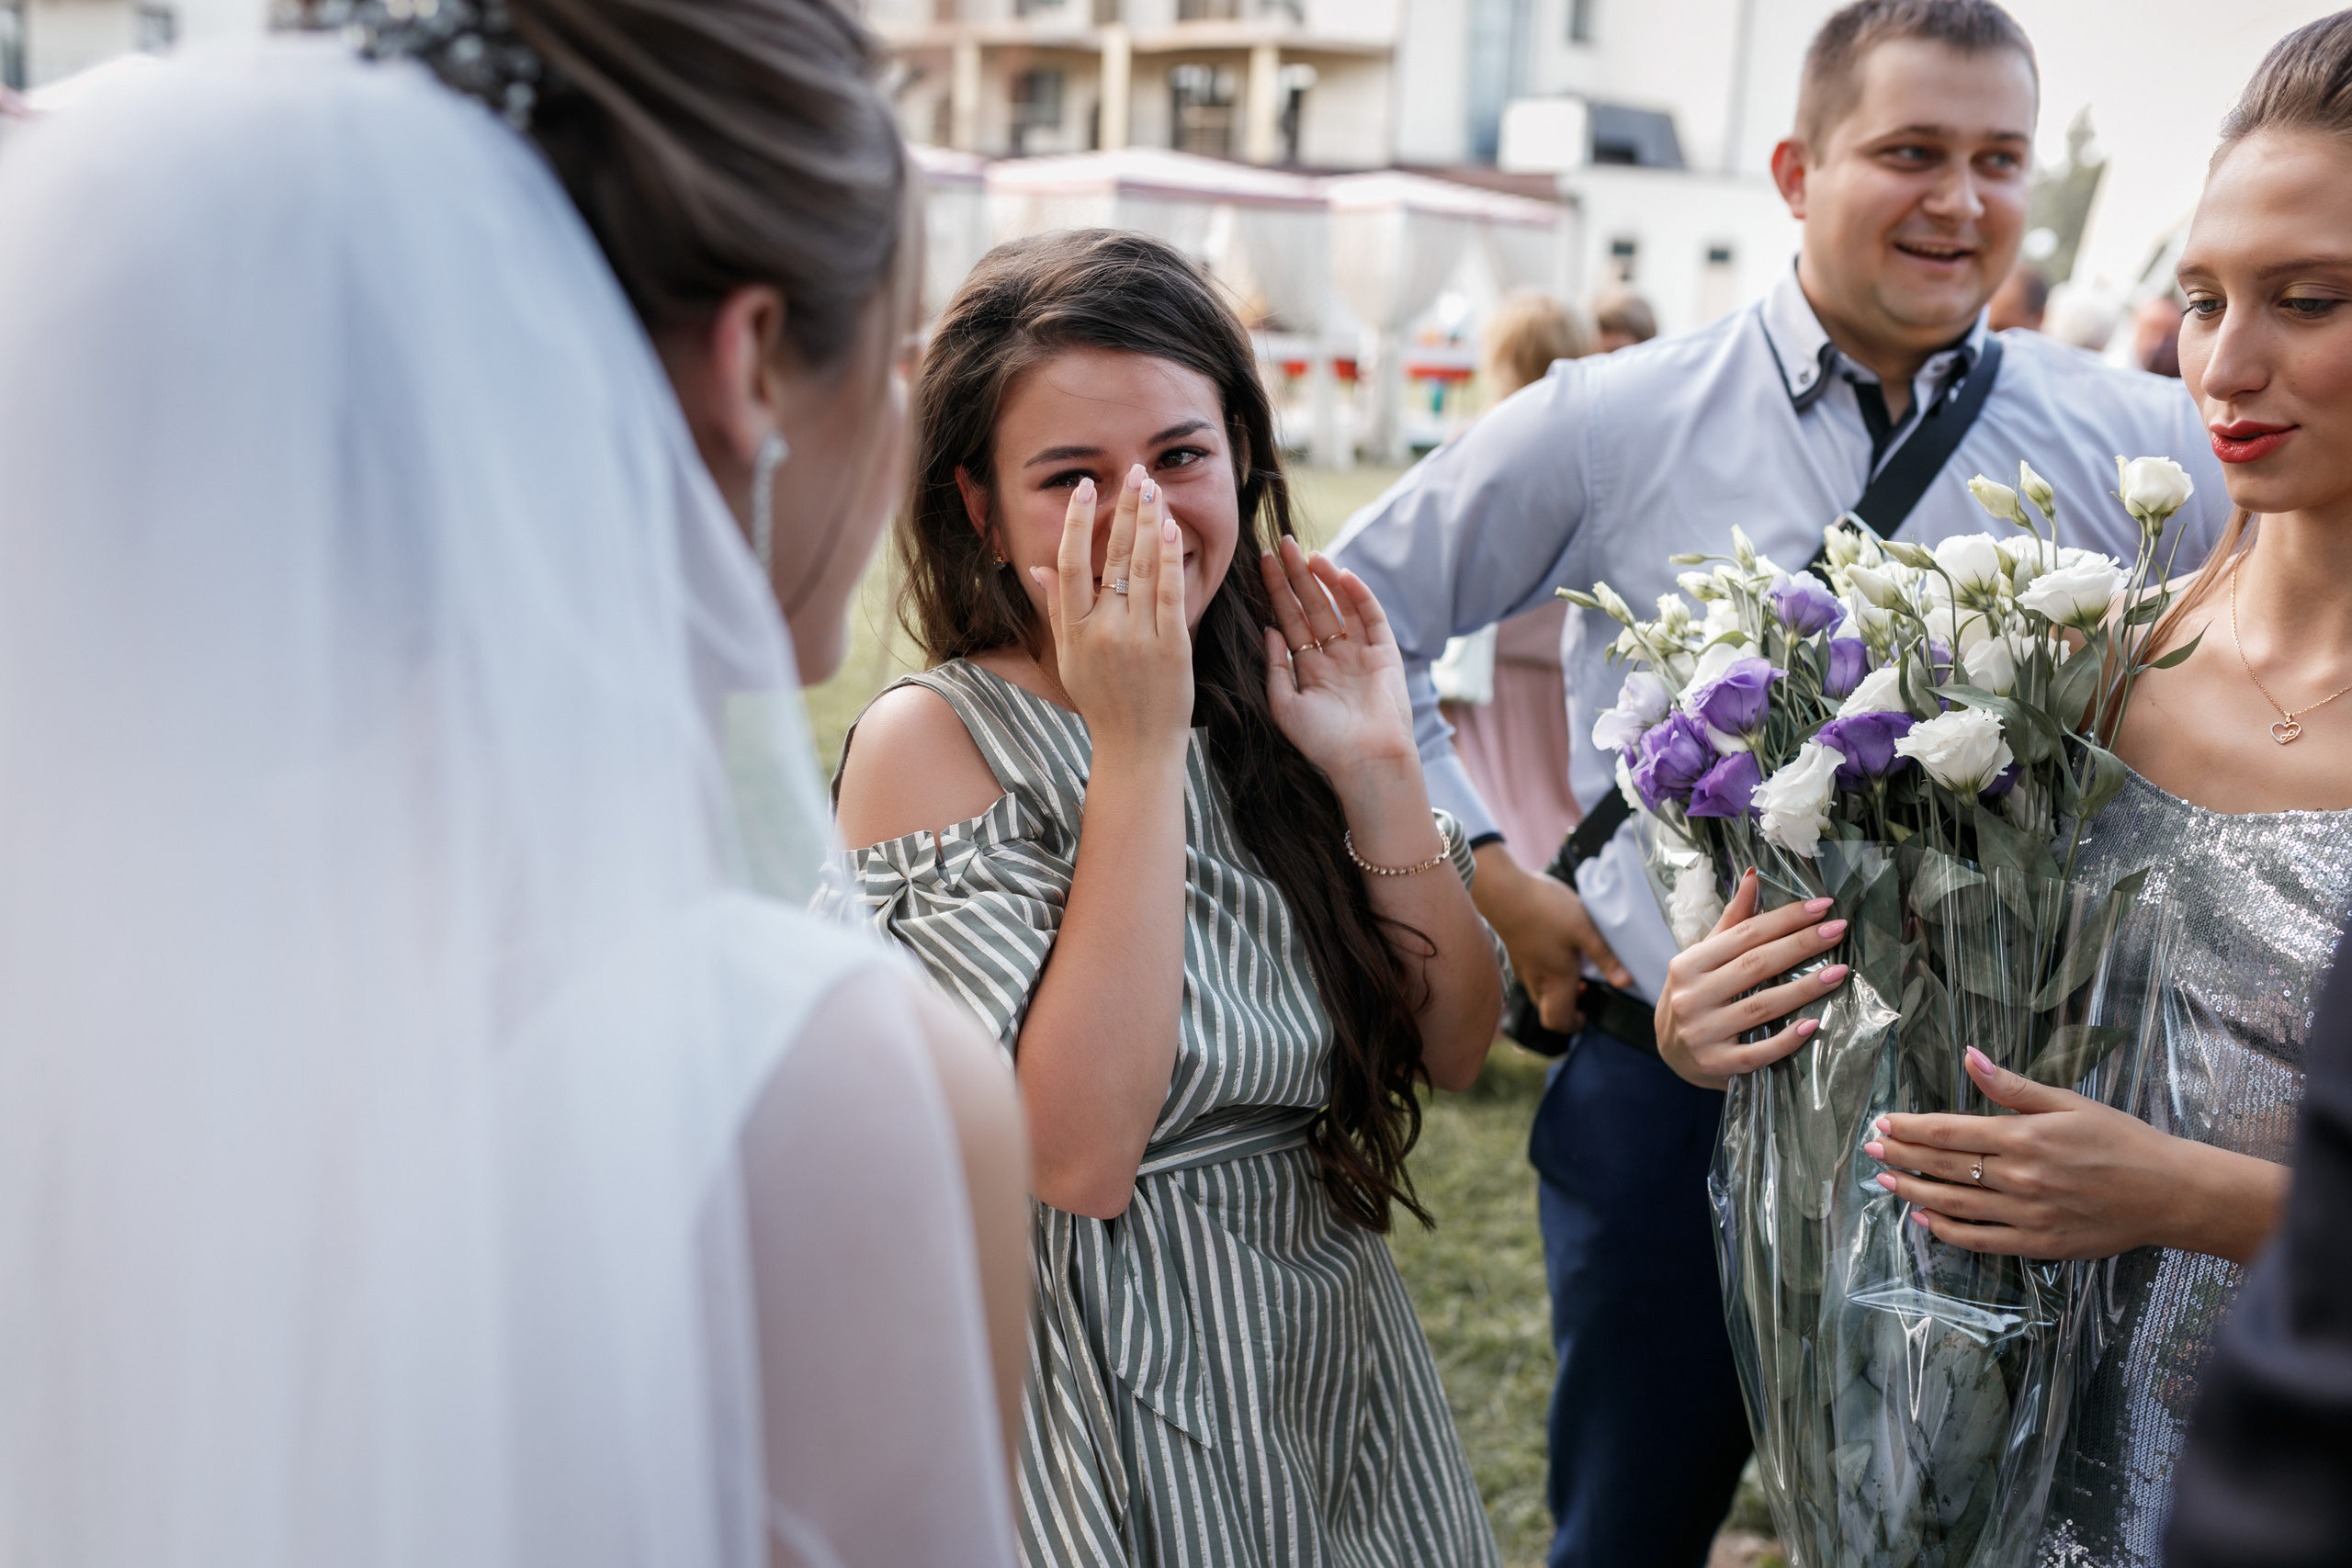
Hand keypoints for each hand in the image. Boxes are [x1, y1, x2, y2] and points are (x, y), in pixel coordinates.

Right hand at [1032, 465, 1190, 759]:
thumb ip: (1057, 608)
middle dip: (1124, 510)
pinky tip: (1170, 528)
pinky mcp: (1171, 647)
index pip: (1069, 563)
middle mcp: (1102, 631)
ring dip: (1149, 522)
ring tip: (1154, 488)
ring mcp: (1138, 638)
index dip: (1076, 522)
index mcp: (1074, 631)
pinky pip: (1170, 593)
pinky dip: (1170, 558)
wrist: (1137, 748)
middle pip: (1111, 557)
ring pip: (1143, 567)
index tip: (1085, 488)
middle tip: (1134, 473)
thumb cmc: (1103, 702)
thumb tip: (1036, 566)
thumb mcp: (1069, 657)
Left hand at [1259, 539, 1415, 785]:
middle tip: (1282, 544)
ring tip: (1308, 554)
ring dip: (1325, 579)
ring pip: (1340, 607)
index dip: (1276, 592)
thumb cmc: (1323, 742)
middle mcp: (1333, 657)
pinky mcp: (1385, 654)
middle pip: (1312, 607)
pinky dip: (1359, 595)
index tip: (1262, 563)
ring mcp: (1360, 653)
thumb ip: (1275, 668)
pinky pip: (1371, 617)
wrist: (1366, 761)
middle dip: (1296, 576)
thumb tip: (1269, 630)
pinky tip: (1341, 575)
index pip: (1289, 621)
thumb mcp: (1285, 706)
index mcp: (1309, 669)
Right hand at [1471, 846, 1630, 1030]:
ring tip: (1574, 970)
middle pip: (1547, 1010)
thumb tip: (1626, 982)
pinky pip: (1532, 975)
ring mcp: (1522, 967)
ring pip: (1539, 992)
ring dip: (1557, 990)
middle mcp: (1535, 979)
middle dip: (1567, 1009)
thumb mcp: (1584, 928)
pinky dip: (1546, 974)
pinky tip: (1556, 951)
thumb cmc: (1545, 908)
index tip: (1586, 1015)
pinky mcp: (1515, 952)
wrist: (1502, 890)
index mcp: (1555, 979)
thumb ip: (1605, 956)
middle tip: (1584, 992)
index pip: (1558, 1021)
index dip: (1573, 1026)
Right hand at [1654, 868, 1849, 1088]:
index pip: (1744, 935)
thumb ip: (1732, 922)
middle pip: (1754, 966)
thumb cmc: (1695, 996)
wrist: (1671, 1053)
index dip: (1785, 919)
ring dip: (1803, 989)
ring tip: (1839, 973)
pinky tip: (1812, 1025)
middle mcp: (1691, 996)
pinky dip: (1786, 1039)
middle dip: (1801, 945)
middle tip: (1838, 930)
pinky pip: (1757, 1052)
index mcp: (1688, 964)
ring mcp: (1702, 1033)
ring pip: (1760, 1007)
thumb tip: (1754, 877)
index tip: (1822, 906)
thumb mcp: (1704, 958)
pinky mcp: (1715, 1064)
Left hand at [1867, 1047, 2289, 1262]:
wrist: (2168, 1192)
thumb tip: (1970, 1056)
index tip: (1882, 1123)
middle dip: (1901, 1156)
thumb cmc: (2121, 1140)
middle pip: (1944, 1166)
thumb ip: (2012, 1086)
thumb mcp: (2068, 1102)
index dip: (1910, 1128)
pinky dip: (1947, 1230)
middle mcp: (2019, 1177)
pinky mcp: (2038, 1243)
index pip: (1949, 1132)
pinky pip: (1980, 1240)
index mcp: (2024, 1136)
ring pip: (1953, 1204)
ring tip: (1884, 1180)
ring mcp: (2026, 1214)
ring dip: (1913, 1191)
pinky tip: (1924, 1219)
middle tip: (1870, 1150)